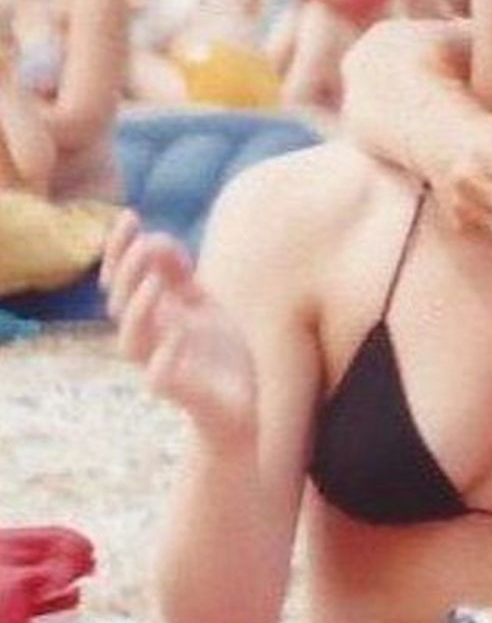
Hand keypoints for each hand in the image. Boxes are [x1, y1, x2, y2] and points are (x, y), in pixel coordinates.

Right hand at [100, 212, 255, 451]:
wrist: (239, 406)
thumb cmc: (216, 353)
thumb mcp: (202, 305)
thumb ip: (179, 275)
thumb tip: (156, 238)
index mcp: (154, 315)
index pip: (123, 278)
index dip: (121, 248)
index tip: (129, 215)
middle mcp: (150, 338)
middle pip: (121, 305)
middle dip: (129, 273)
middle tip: (143, 246)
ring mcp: (162, 365)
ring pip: (132, 341)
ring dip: (139, 311)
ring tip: (153, 285)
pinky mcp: (180, 392)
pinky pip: (161, 377)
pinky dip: (165, 357)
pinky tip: (177, 336)